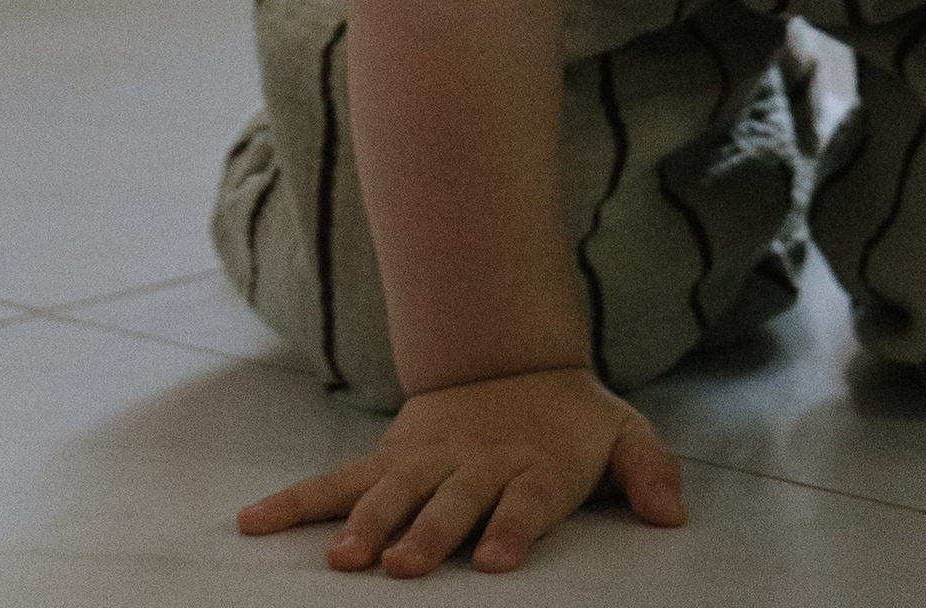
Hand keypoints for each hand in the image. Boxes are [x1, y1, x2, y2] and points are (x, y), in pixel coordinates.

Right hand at [238, 366, 683, 576]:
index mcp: (533, 466)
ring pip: (389, 491)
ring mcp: (426, 461)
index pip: (524, 502)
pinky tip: (254, 523)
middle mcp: (474, 464)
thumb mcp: (623, 435)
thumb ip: (649, 471)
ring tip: (342, 559)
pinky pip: (337, 480)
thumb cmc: (572, 422)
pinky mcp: (389, 459)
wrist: (512, 360)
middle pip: (450, 501)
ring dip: (365, 522)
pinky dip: (295, 500)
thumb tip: (671, 514)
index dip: (510, 528)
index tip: (492, 561)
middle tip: (402, 566)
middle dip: (426, 533)